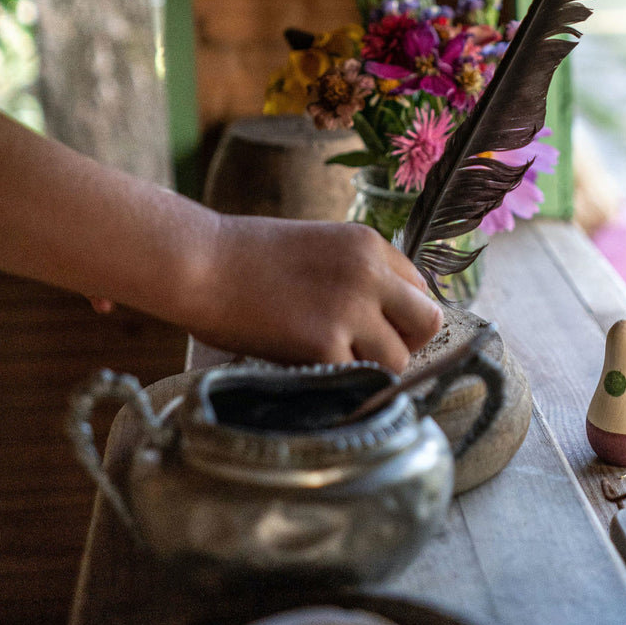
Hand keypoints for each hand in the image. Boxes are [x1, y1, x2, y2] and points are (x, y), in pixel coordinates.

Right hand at [186, 216, 442, 371]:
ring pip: (398, 360)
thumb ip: (359, 275)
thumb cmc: (247, 258)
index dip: (402, 315)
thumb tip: (389, 316)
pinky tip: (305, 363)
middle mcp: (370, 273)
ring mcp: (351, 309)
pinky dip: (335, 380)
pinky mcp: (325, 344)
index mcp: (370, 244)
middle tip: (369, 351)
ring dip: (371, 368)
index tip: (376, 327)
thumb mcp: (320, 247)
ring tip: (330, 359)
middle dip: (405, 342)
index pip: (421, 290)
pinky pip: (356, 379)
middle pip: (428, 322)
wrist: (198, 262)